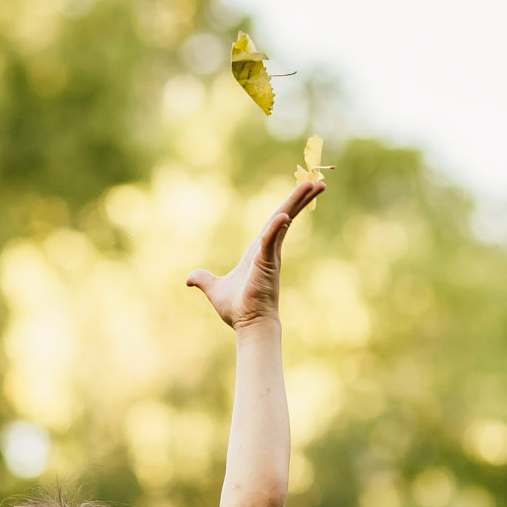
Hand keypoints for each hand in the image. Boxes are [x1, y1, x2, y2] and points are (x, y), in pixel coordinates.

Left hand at [184, 180, 321, 329]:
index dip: (288, 205)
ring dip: (296, 203)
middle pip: (285, 216)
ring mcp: (270, 255)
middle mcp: (268, 249)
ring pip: (284, 222)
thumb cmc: (237, 309)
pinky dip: (276, 228)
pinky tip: (282, 216)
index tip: (302, 191)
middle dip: (299, 198)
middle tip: (317, 181)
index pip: (275, 222)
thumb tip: (189, 279)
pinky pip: (271, 242)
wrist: (248, 325)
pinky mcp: (267, 264)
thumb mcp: (215, 289)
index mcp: (259, 251)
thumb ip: (204, 280)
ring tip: (313, 185)